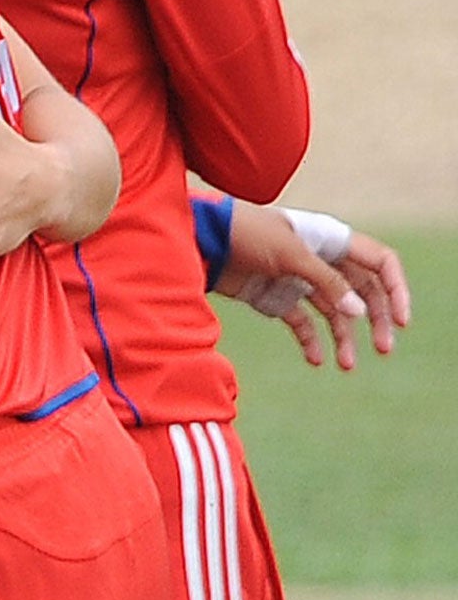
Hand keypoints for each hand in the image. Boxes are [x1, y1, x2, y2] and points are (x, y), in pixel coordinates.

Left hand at [218, 205, 410, 368]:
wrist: (199, 241)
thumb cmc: (245, 235)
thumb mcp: (290, 254)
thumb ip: (326, 282)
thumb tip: (359, 313)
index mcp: (329, 240)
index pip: (378, 261)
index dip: (394, 288)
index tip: (401, 319)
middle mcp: (318, 259)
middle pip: (361, 292)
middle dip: (375, 321)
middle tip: (384, 349)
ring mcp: (297, 280)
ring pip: (334, 312)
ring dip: (344, 338)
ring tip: (347, 365)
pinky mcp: (275, 296)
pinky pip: (303, 323)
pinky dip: (311, 341)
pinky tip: (315, 359)